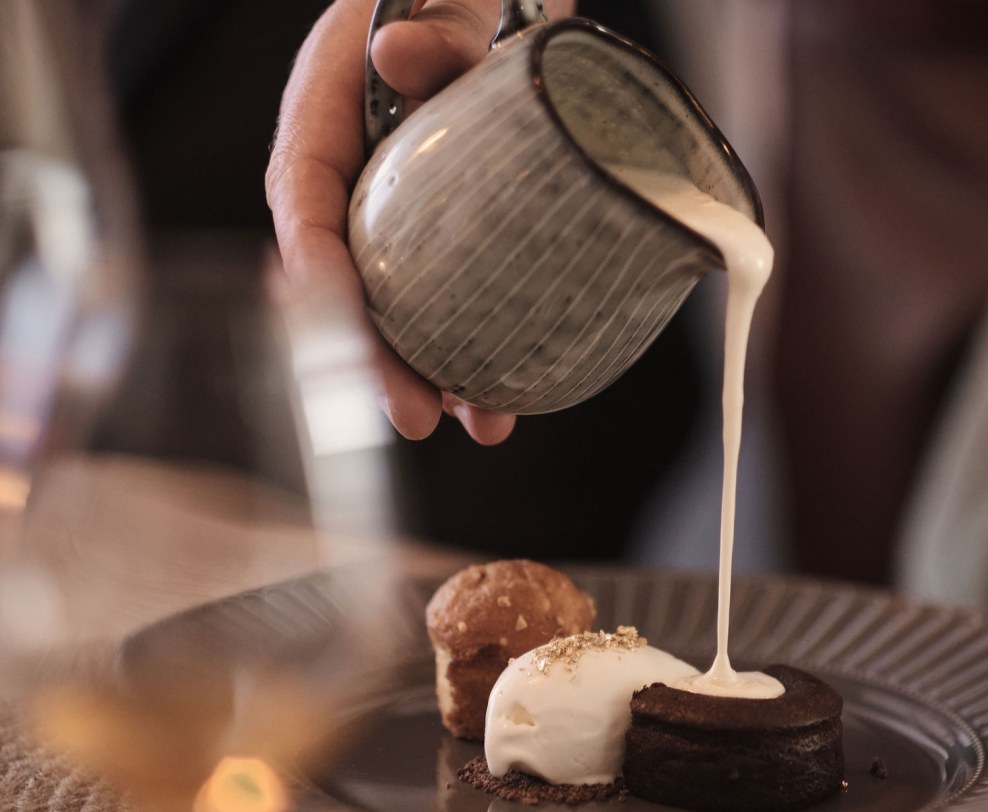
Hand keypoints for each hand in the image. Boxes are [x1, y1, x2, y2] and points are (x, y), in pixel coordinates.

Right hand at [267, 0, 571, 444]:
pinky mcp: (463, 234)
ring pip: (409, 306)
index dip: (315, 272)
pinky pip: (462, 298)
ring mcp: (413, 214)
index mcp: (328, 118)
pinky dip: (486, 347)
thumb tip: (400, 60)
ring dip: (440, 371)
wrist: (506, 1)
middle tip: (413, 416)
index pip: (303, 200)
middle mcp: (361, 178)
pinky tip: (512, 394)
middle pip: (352, 280)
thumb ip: (432, 30)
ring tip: (483, 422)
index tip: (338, 332)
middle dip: (377, 357)